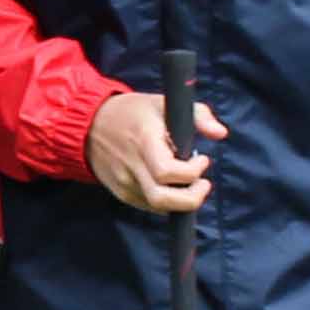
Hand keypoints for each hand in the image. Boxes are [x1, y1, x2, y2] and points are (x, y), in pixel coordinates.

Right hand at [83, 90, 227, 214]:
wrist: (89, 126)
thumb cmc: (132, 112)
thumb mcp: (163, 103)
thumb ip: (197, 115)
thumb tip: (221, 133)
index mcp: (143, 141)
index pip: (167, 171)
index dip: (191, 172)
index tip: (202, 160)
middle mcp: (131, 167)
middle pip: (162, 199)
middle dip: (191, 199)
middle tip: (203, 184)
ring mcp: (124, 183)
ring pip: (158, 207)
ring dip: (181, 200)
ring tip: (189, 183)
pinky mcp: (122, 194)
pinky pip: (149, 206)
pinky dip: (167, 201)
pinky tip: (172, 185)